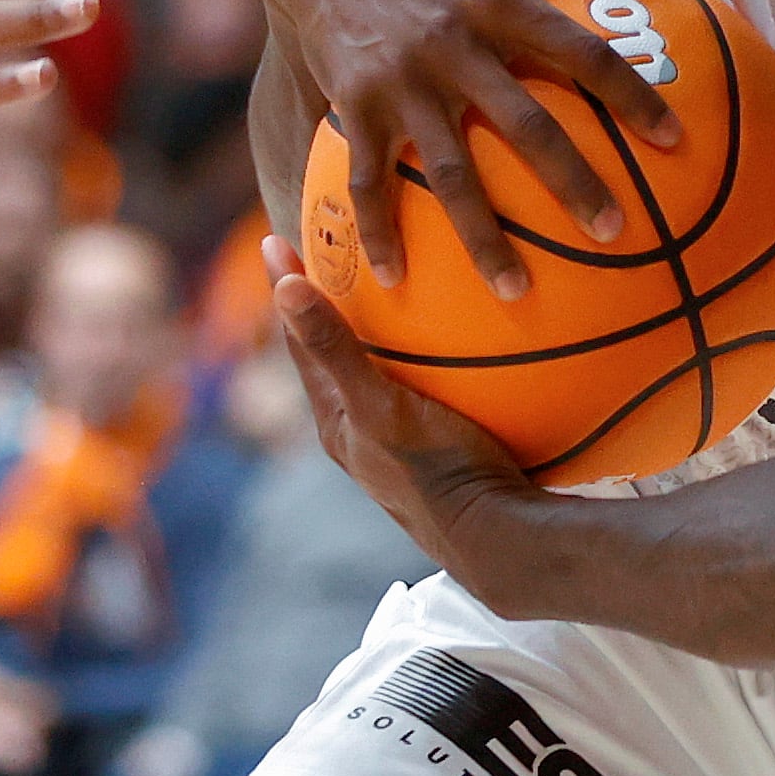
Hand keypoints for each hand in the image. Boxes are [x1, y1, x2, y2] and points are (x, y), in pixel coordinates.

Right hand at [267, 0, 677, 297]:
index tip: (672, 140)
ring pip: (452, 172)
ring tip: (517, 291)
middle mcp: (456, 45)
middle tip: (616, 232)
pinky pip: (370, 180)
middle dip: (573, 183)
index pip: (581, 54)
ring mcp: (405, 81)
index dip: (630, 96)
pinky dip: (381, 231)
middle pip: (526, 125)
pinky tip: (397, 279)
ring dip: (484, 236)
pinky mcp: (358, 105)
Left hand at [269, 239, 534, 573]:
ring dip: (380, 330)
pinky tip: (464, 334)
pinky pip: (426, 387)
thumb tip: (283, 287)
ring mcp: (401, 443)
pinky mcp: (441, 447)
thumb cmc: (436, 471)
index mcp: (336, 422)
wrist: (498, 536)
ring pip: (381, 372)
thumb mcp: (378, 405)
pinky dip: (429, 354)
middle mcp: (361, 433)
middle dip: (329, 304)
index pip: (300, 343)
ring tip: (394, 279)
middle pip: (336, 355)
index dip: (287, 289)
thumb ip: (334, 349)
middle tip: (330, 250)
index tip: (276, 238)